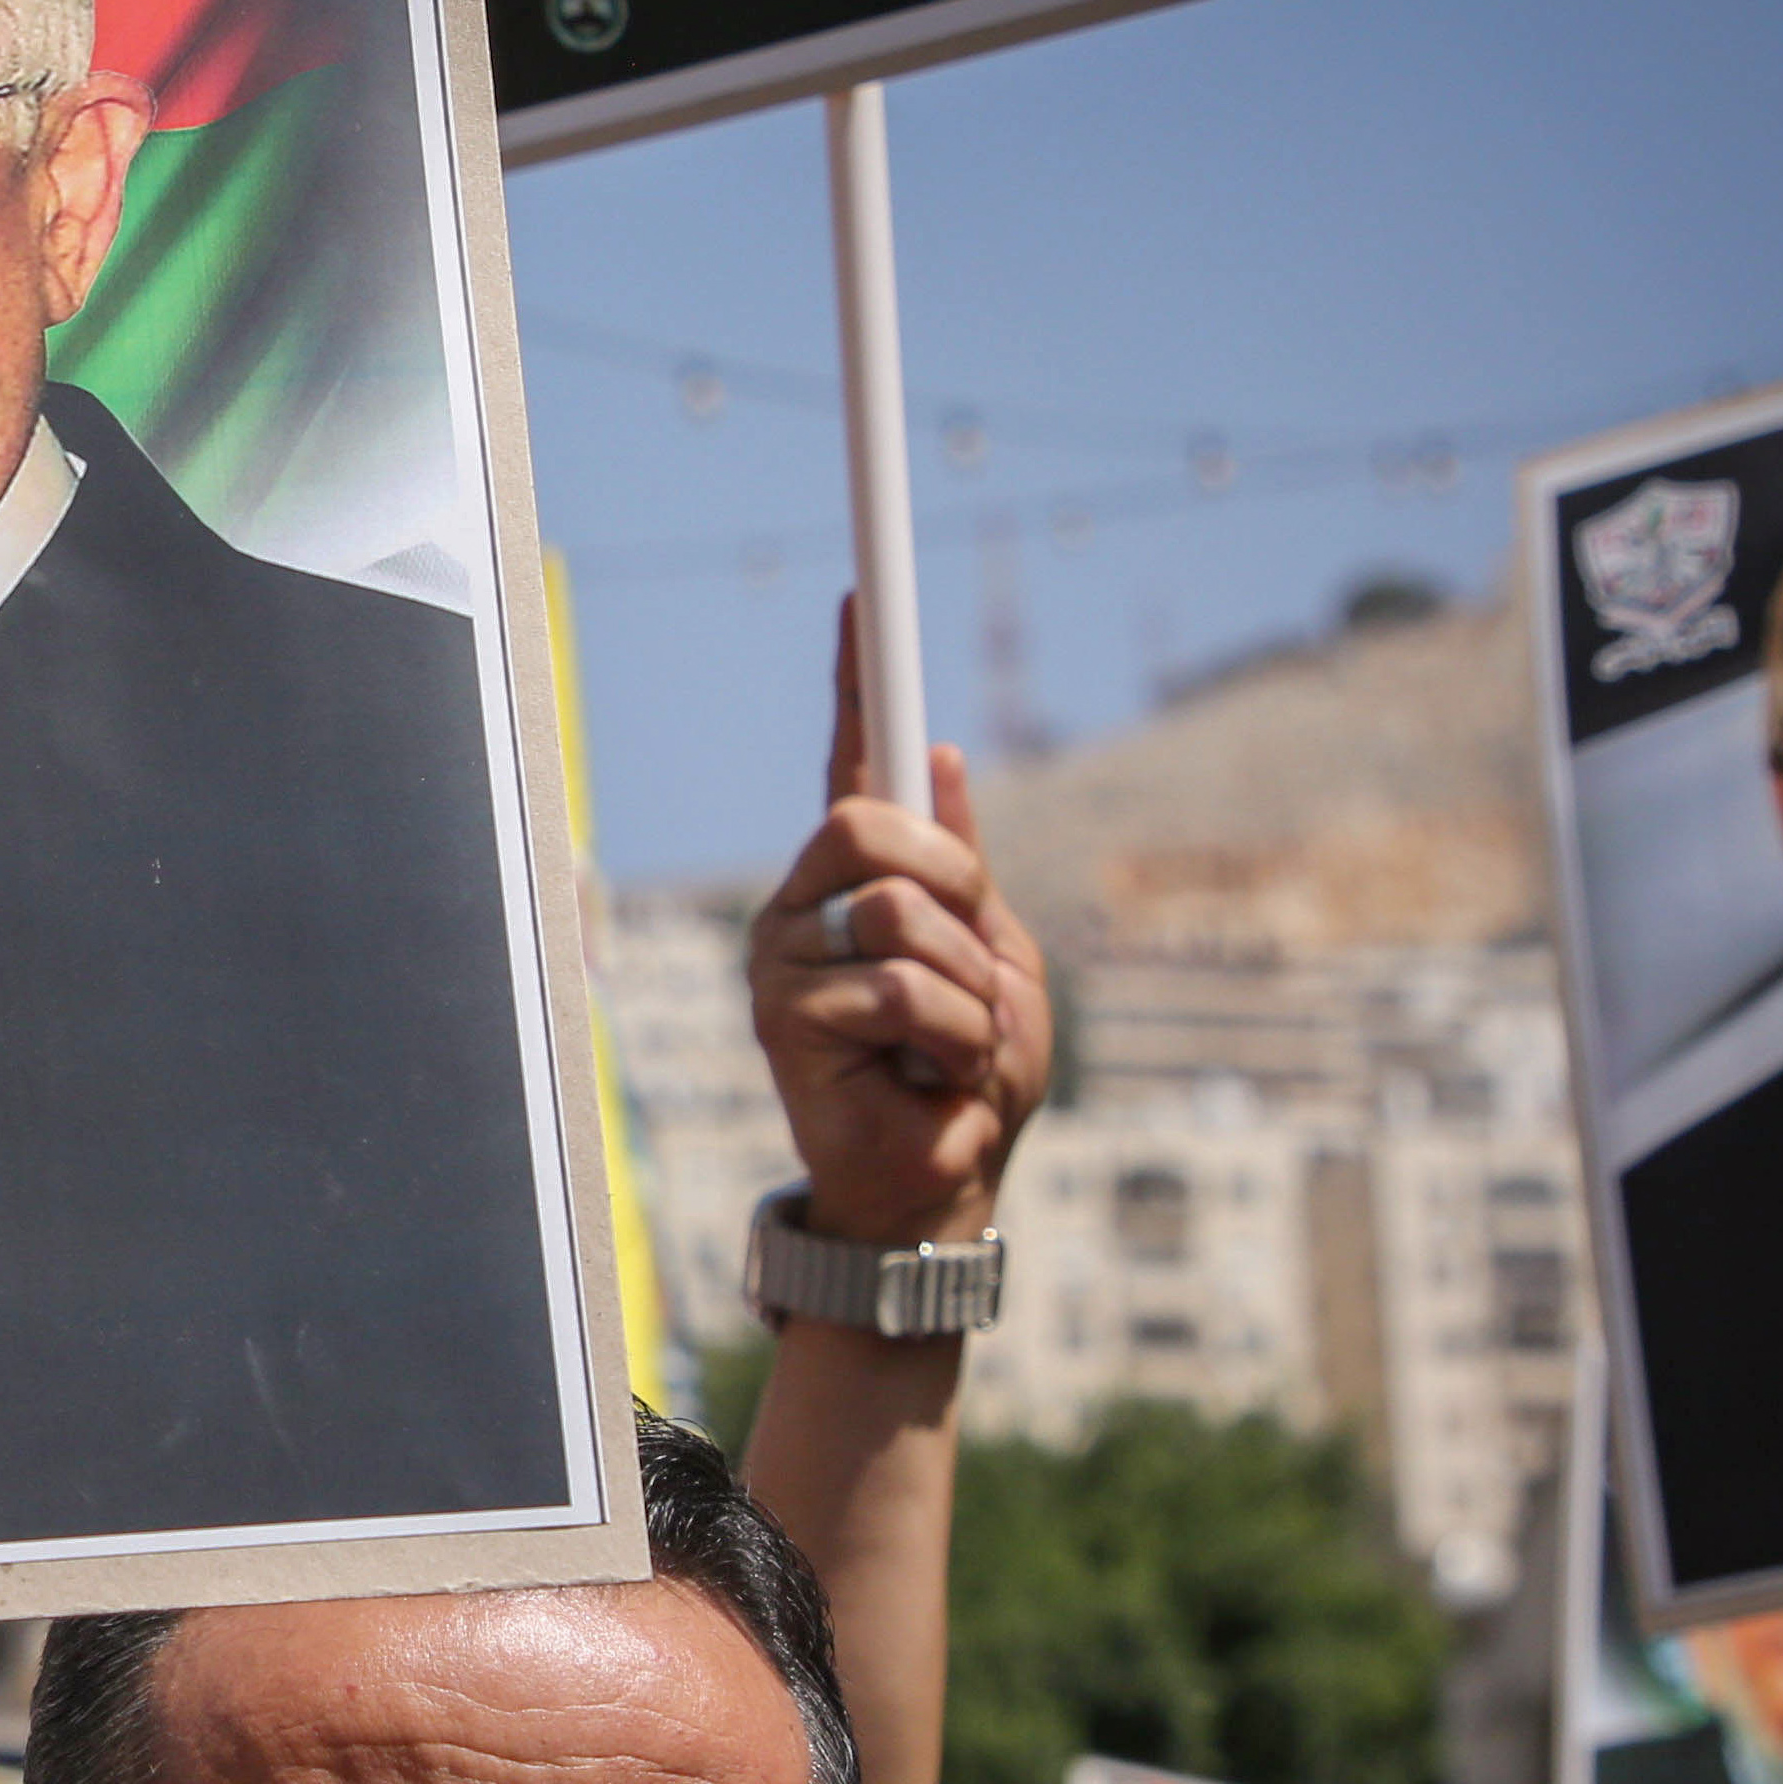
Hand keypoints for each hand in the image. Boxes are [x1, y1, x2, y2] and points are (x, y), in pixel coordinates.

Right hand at [746, 604, 1049, 1248]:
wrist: (946, 1185)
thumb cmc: (971, 1079)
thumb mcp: (999, 958)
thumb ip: (965, 871)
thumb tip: (940, 754)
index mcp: (856, 882)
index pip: (852, 762)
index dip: (856, 678)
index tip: (862, 598)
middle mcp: (805, 906)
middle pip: (872, 819)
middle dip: (956, 883)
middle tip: (975, 959)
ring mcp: (784, 961)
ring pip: (901, 911)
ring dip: (970, 989)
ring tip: (961, 1047)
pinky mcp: (783, 1020)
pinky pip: (897, 986)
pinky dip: (952, 1036)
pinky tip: (934, 1077)